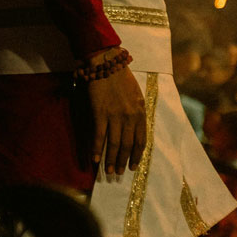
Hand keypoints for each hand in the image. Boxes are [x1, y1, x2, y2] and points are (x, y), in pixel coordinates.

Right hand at [87, 55, 145, 177]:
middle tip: (119, 173)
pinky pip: (99, 136)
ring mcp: (114, 115)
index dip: (137, 155)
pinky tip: (94, 159)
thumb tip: (134, 129)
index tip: (133, 166)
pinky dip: (96, 149)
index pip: (141, 140)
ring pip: (114, 144)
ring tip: (109, 171)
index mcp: (140, 112)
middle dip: (123, 161)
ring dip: (111, 159)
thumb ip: (136, 112)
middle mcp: (130, 117)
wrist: (106, 63)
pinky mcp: (99, 113)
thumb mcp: (136, 95)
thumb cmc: (121, 77)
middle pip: (127, 145)